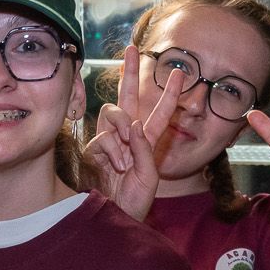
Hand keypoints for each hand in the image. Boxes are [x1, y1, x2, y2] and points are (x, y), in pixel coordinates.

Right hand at [83, 70, 183, 221]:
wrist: (114, 219)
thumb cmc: (134, 203)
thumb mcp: (149, 177)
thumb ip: (144, 149)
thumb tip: (133, 124)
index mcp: (147, 142)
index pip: (159, 112)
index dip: (168, 92)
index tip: (176, 71)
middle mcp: (128, 137)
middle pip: (129, 97)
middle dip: (131, 72)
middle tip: (132, 49)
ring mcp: (109, 142)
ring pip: (113, 114)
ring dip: (122, 130)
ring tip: (125, 154)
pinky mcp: (93, 150)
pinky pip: (104, 137)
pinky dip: (112, 150)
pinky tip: (115, 166)